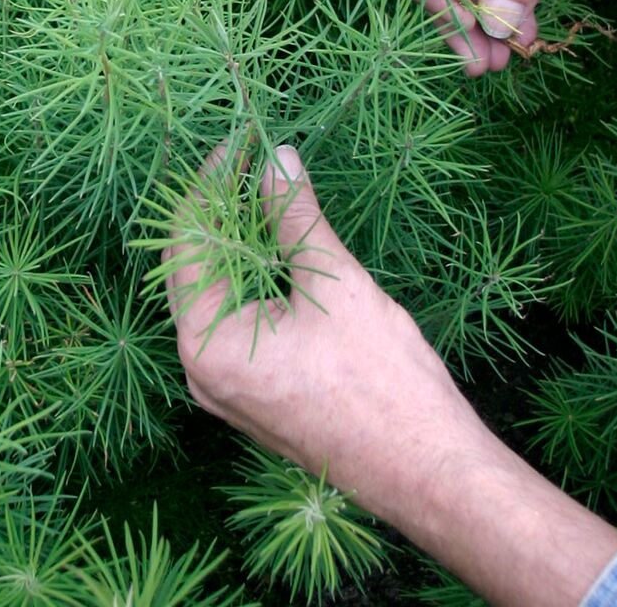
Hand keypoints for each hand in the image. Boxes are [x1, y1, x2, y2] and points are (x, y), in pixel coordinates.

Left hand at [165, 144, 616, 605]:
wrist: (431, 474)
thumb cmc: (383, 384)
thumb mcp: (336, 287)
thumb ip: (296, 220)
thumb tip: (275, 160)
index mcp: (205, 343)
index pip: (186, 243)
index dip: (208, 186)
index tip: (236, 143)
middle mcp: (200, 370)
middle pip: (192, 271)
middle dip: (219, 213)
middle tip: (248, 161)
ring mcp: (225, 389)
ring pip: (216, 298)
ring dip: (236, 247)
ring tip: (263, 194)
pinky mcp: (253, 397)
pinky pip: (237, 326)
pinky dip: (251, 284)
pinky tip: (277, 251)